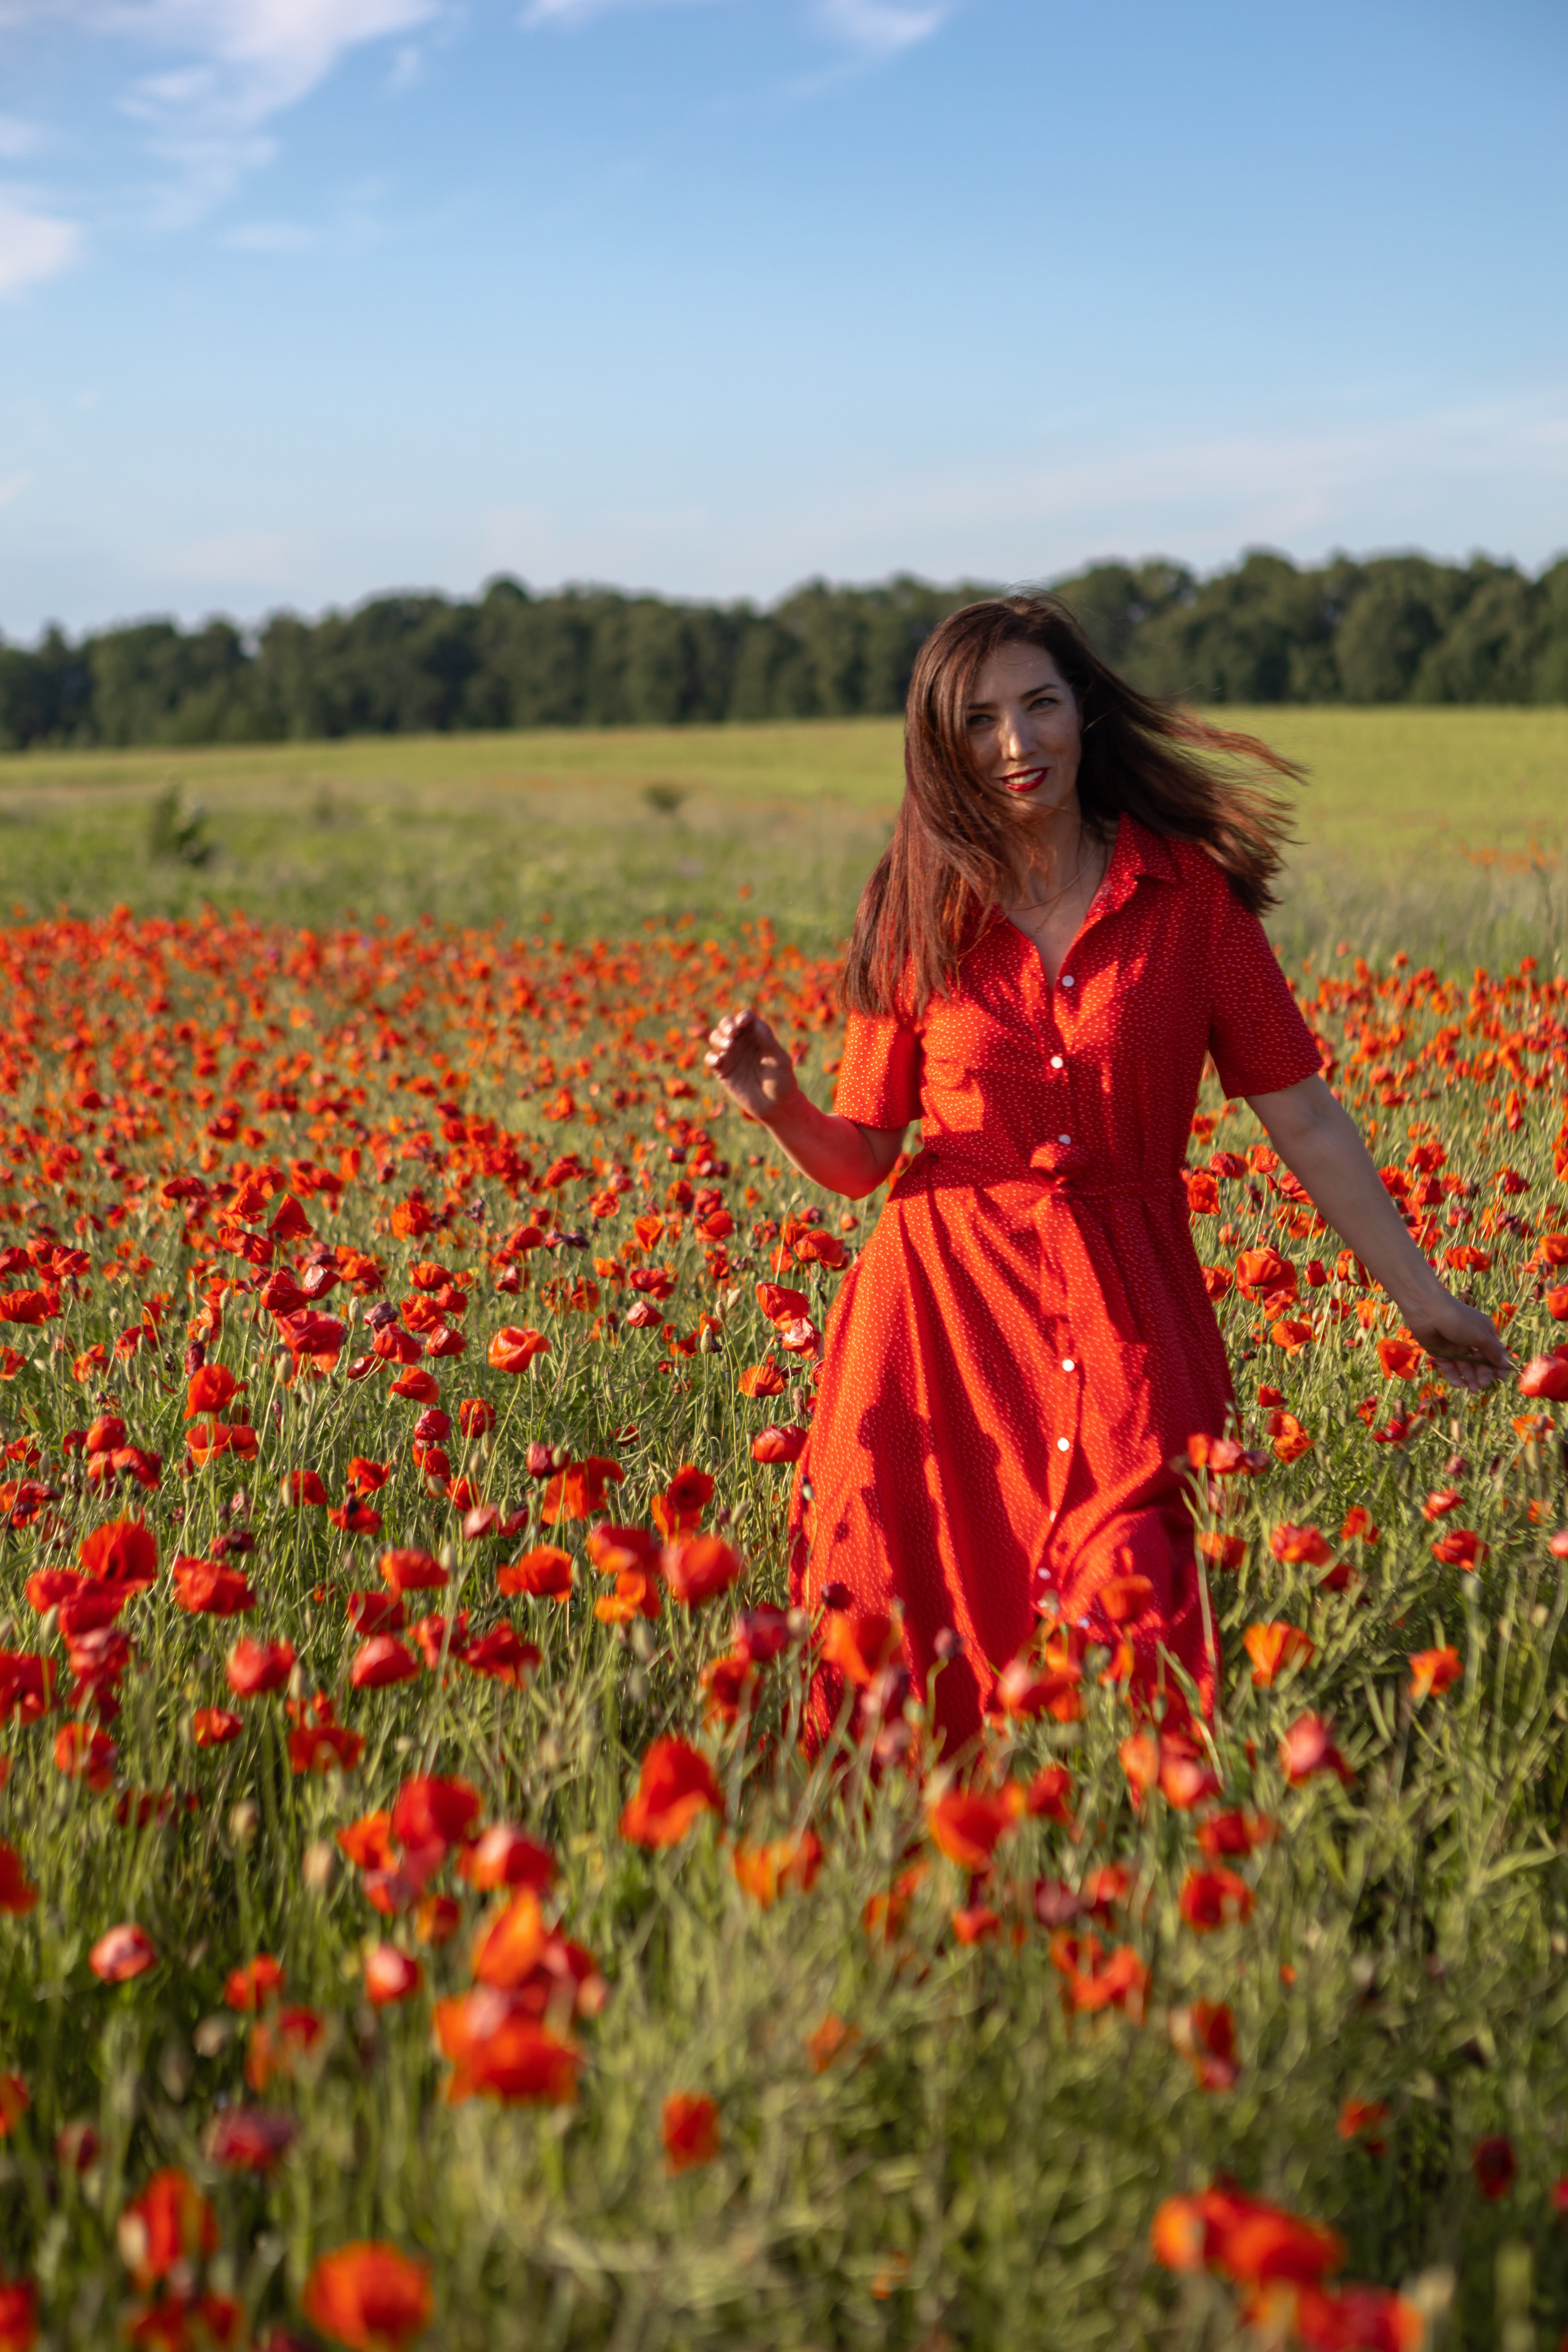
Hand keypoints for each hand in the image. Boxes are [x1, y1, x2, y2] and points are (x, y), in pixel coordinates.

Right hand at [703, 1007, 798, 1125]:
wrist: (775, 1106)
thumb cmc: (782, 1081)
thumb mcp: (780, 1060)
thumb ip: (768, 1041)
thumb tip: (756, 1024)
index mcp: (758, 1035)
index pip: (746, 1018)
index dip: (742, 1018)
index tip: (743, 1025)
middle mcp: (743, 1042)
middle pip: (727, 1024)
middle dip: (727, 1025)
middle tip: (733, 1034)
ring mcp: (731, 1055)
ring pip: (716, 1037)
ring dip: (719, 1038)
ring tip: (729, 1046)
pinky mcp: (722, 1070)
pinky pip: (710, 1058)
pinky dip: (711, 1057)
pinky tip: (719, 1061)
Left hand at [1402, 1292, 1511, 1393]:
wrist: (1428, 1312)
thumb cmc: (1459, 1321)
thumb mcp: (1481, 1336)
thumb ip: (1493, 1351)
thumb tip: (1505, 1364)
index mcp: (1484, 1332)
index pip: (1494, 1352)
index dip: (1498, 1365)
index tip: (1501, 1378)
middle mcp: (1470, 1340)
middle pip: (1480, 1362)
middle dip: (1483, 1374)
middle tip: (1483, 1384)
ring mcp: (1455, 1347)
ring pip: (1465, 1367)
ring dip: (1470, 1378)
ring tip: (1473, 1389)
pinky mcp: (1440, 1353)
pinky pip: (1449, 1367)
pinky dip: (1454, 1376)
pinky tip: (1460, 1385)